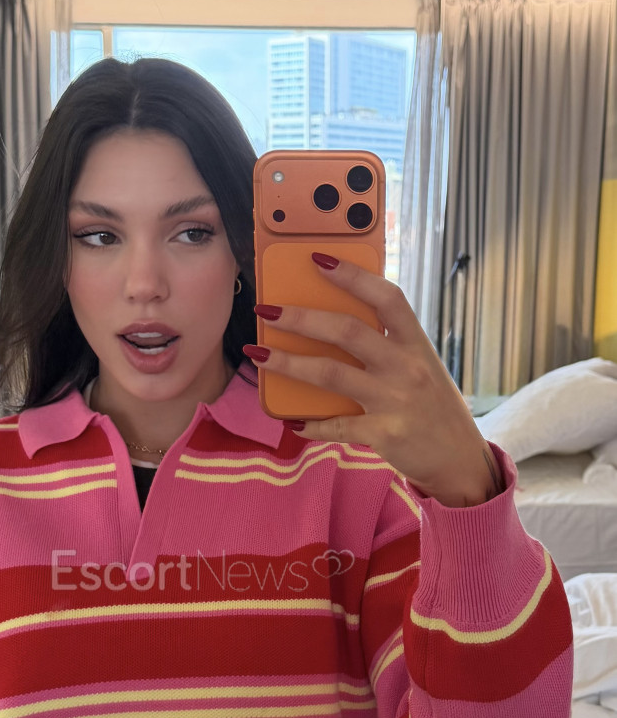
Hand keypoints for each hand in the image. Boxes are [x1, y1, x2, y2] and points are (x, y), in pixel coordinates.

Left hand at [243, 255, 504, 507]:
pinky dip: (311, 424)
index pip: (386, 298)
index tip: (318, 259)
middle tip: (267, 311)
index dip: (353, 276)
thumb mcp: (420, 366)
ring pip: (331, 374)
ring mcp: (395, 401)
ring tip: (259, 355)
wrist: (459, 458)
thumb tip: (331, 325)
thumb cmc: (432, 406)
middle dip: (302, 318)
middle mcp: (407, 367)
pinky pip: (337, 426)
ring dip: (289, 363)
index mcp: (416, 343)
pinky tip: (291, 421)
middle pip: (348, 331)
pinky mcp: (384, 434)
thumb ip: (387, 346)